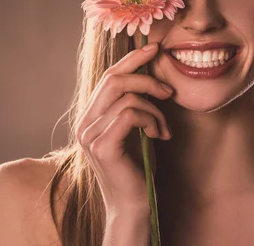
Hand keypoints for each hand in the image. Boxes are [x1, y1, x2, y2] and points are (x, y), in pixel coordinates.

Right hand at [75, 42, 172, 213]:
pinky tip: (158, 135)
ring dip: (155, 109)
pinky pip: (131, 114)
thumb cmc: (138, 167)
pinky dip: (152, 120)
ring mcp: (90, 135)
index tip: (154, 48)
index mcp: (90, 117)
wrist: (134, 205)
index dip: (131, 59)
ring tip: (163, 128)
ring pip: (127, 97)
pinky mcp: (102, 146)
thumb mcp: (135, 129)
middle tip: (169, 90)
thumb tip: (148, 73)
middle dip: (146, 78)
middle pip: (114, 79)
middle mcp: (84, 123)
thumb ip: (133, 104)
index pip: (108, 76)